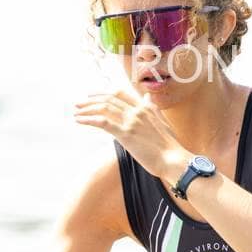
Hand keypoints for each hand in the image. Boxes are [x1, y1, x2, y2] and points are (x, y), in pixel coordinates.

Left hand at [73, 89, 191, 178]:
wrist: (174, 160)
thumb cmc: (169, 146)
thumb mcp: (161, 121)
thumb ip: (152, 108)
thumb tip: (148, 98)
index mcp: (145, 107)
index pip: (120, 94)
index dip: (104, 92)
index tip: (93, 95)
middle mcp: (137, 111)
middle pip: (109, 99)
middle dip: (92, 100)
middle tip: (79, 103)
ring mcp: (131, 121)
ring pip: (104, 108)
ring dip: (87, 109)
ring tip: (76, 112)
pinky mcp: (126, 134)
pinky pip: (102, 122)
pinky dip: (89, 119)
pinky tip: (79, 121)